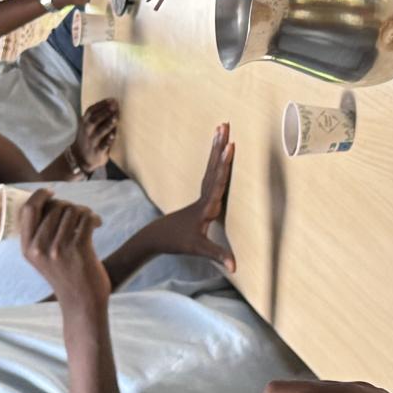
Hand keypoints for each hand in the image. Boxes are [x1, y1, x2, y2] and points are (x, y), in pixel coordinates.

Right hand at [19, 189, 107, 310]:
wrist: (82, 303)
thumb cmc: (64, 277)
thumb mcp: (41, 259)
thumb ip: (38, 236)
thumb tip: (47, 202)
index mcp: (28, 248)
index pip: (28, 209)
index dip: (40, 195)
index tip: (51, 192)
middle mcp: (40, 248)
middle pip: (55, 207)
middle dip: (69, 205)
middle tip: (78, 214)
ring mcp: (59, 248)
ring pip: (72, 210)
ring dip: (84, 211)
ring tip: (89, 220)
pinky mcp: (79, 248)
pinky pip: (86, 217)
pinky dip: (94, 217)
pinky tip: (97, 224)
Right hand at [72, 98, 119, 172]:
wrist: (80, 157)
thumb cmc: (88, 137)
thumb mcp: (87, 126)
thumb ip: (96, 117)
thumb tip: (113, 105)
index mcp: (84, 122)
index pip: (91, 111)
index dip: (101, 105)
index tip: (112, 100)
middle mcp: (87, 131)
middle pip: (95, 119)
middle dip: (105, 112)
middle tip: (115, 106)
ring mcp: (92, 141)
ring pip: (100, 131)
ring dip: (108, 124)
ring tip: (116, 117)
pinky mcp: (97, 151)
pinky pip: (103, 145)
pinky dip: (108, 140)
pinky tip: (113, 134)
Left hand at [145, 121, 234, 269]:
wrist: (157, 237)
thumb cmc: (178, 242)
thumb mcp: (198, 249)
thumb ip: (217, 255)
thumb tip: (235, 267)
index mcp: (206, 206)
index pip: (218, 181)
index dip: (225, 164)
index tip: (231, 146)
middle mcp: (204, 196)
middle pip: (214, 167)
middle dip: (220, 146)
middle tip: (225, 125)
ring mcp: (201, 195)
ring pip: (211, 167)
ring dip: (217, 148)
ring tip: (222, 128)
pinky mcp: (201, 197)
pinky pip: (210, 173)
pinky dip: (215, 160)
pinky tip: (218, 151)